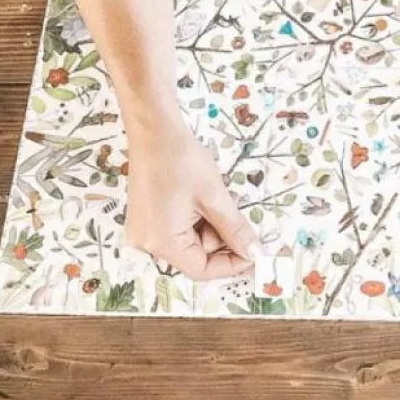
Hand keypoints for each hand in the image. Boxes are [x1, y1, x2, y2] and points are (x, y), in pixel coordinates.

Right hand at [124, 123, 263, 280]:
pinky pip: (178, 229)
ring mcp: (144, 231)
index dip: (232, 264)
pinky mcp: (146, 219)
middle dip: (221, 237)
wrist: (154, 129)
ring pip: (190, 241)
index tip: (255, 252)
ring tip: (219, 196)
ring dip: (211, 224)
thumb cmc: (182, 160)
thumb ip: (235, 230)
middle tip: (235, 209)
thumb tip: (255, 253)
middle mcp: (147, 243)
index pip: (202, 270)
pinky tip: (204, 196)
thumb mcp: (215, 196)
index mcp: (162, 242)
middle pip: (196, 255)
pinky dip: (197, 218)